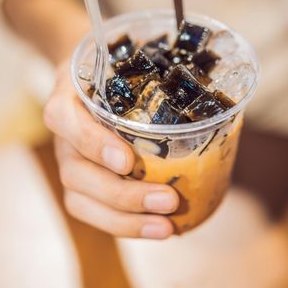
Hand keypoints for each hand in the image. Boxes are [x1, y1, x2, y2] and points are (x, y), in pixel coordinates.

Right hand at [44, 61, 178, 238]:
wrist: (93, 77)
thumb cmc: (116, 69)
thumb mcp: (127, 59)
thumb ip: (156, 75)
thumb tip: (224, 101)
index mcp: (70, 96)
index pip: (64, 119)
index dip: (93, 143)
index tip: (126, 161)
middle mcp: (64, 134)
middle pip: (75, 172)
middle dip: (123, 195)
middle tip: (169, 200)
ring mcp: (69, 161)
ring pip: (79, 200)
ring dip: (125, 220)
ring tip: (165, 227)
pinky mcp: (81, 183)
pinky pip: (92, 212)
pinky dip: (125, 225)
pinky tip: (158, 228)